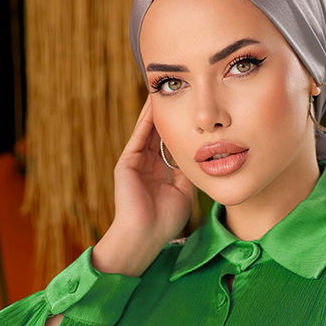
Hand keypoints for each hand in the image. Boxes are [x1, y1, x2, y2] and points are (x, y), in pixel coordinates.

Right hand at [110, 95, 195, 251]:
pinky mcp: (127, 162)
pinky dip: (146, 120)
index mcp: (161, 174)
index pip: (172, 146)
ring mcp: (136, 163)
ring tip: (165, 90)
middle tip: (181, 93)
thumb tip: (198, 154)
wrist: (145, 235)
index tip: (193, 113)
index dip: (182, 130)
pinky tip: (154, 104)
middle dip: (170, 115)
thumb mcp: (184, 193)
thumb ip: (187, 172)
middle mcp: (148, 166)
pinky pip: (139, 136)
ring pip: (148, 131)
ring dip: (157, 112)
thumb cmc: (165, 222)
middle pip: (160, 134)